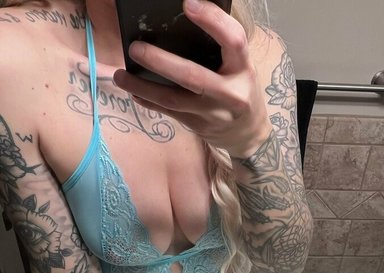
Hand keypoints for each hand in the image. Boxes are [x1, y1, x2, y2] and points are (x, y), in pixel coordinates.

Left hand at [113, 0, 271, 157]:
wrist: (248, 133)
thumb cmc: (239, 89)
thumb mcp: (239, 67)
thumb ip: (220, 49)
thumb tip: (180, 20)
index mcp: (243, 68)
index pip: (233, 40)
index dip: (212, 21)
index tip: (188, 4)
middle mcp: (230, 92)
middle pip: (192, 76)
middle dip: (160, 61)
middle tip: (135, 48)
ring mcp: (213, 113)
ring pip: (173, 99)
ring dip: (143, 87)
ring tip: (121, 75)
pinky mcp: (198, 126)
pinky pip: (168, 112)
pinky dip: (148, 101)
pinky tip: (133, 91)